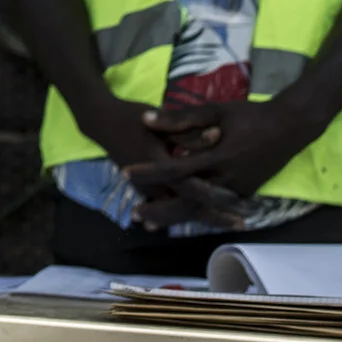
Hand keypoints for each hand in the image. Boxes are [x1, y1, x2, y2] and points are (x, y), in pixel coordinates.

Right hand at [70, 98, 244, 230]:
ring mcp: (148, 188)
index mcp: (160, 165)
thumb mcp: (160, 120)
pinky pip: (169, 204)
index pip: (191, 187)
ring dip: (202, 216)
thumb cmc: (132, 118)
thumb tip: (217, 135)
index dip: (214, 198)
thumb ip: (187, 131)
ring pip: (178, 208)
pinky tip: (202, 216)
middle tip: (240, 223)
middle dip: (214, 216)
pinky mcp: (146, 188)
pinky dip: (186, 211)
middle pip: (188, 206)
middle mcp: (154, 183)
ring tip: (229, 223)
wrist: (102, 123)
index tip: (238, 203)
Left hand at [121, 99, 319, 213]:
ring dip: (176, 217)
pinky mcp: (245, 193)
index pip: (174, 169)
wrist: (290, 127)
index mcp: (217, 156)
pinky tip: (180, 216)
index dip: (149, 172)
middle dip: (160, 210)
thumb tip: (146, 118)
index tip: (125, 172)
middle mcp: (227, 179)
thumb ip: (181, 117)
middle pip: (187, 201)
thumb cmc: (250, 115)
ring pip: (201, 209)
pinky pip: (215, 206)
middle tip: (135, 214)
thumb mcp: (215, 110)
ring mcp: (238, 189)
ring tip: (152, 222)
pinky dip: (196, 213)